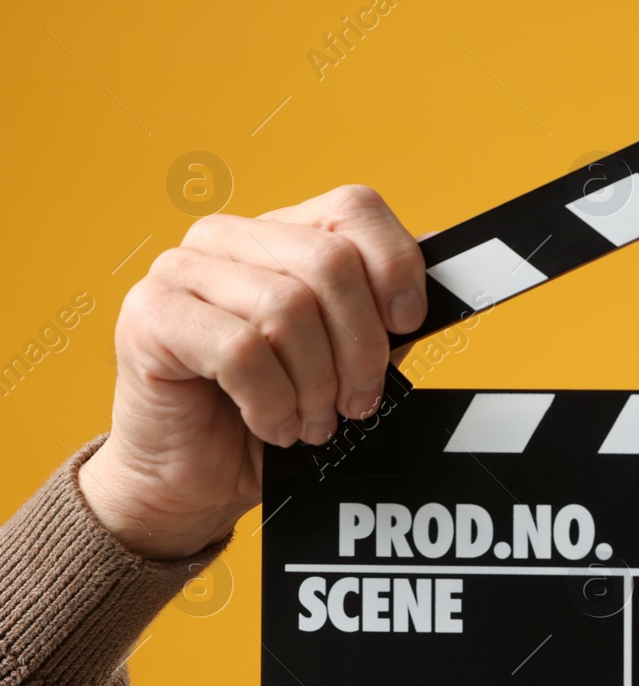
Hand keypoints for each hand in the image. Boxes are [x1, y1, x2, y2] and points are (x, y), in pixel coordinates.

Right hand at [78, 186, 425, 559]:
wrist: (193, 476)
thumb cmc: (268, 411)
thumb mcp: (345, 356)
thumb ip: (383, 308)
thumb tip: (442, 244)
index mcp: (279, 232)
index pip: (353, 208)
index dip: (396, 265)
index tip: (408, 324)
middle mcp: (227, 238)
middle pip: (330, 262)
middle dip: (361, 347)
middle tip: (358, 401)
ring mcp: (180, 269)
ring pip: (287, 308)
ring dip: (316, 384)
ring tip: (313, 420)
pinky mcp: (150, 315)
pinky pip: (241, 351)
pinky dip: (273, 401)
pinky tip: (274, 424)